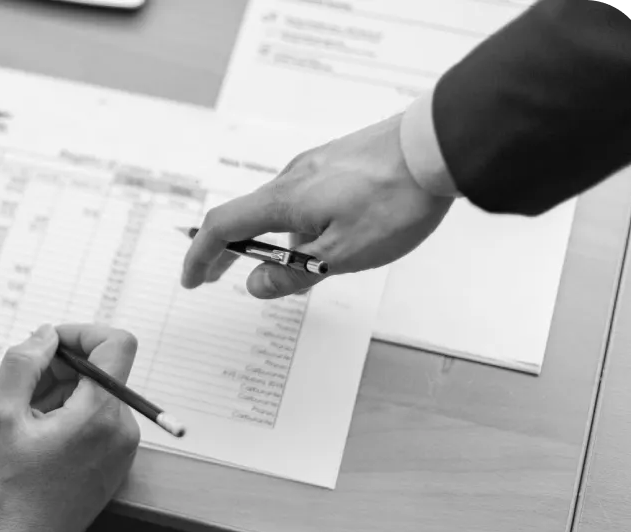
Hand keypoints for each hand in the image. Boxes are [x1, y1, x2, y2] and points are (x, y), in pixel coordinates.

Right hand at [0, 324, 140, 531]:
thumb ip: (21, 363)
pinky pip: (100, 418)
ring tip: (29, 423)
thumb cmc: (10, 488)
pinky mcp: (118, 460)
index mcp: (98, 414)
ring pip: (98, 394)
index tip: (50, 346)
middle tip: (23, 393)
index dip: (82, 332)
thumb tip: (45, 335)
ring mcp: (124, 446)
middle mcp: (122, 427)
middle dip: (61, 368)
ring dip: (63, 393)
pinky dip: (72, 415)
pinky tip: (42, 439)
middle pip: (101, 369)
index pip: (116, 344)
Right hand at [181, 114, 454, 298]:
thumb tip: (254, 286)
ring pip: (280, 209)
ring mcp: (317, 166)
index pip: (222, 228)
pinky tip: (329, 237)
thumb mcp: (342, 255)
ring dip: (272, 240)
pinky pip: (305, 197)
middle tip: (216, 276)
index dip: (201, 257)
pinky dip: (297, 223)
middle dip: (227, 250)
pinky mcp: (340, 161)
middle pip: (245, 216)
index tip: (191, 280)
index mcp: (283, 201)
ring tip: (297, 270)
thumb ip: (293, 274)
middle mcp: (292, 178)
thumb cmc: (394, 201)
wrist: (439, 146)